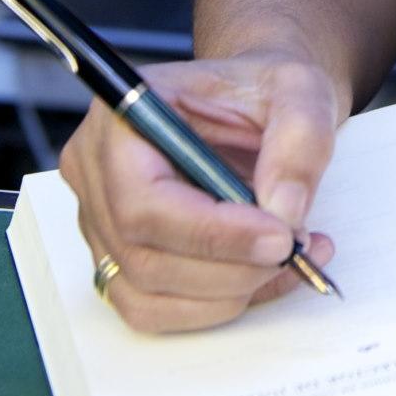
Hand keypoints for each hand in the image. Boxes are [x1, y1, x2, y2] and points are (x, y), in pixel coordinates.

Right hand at [56, 53, 341, 332]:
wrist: (257, 101)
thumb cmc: (265, 87)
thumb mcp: (300, 88)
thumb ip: (299, 139)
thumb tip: (284, 212)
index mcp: (123, 117)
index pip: (144, 201)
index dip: (211, 233)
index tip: (279, 238)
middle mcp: (96, 172)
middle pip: (143, 255)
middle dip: (229, 267)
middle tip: (296, 249)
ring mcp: (100, 221)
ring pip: (147, 292)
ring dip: (228, 293)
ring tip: (294, 257)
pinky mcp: (120, 256)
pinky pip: (155, 307)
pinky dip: (217, 304)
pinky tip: (269, 274)